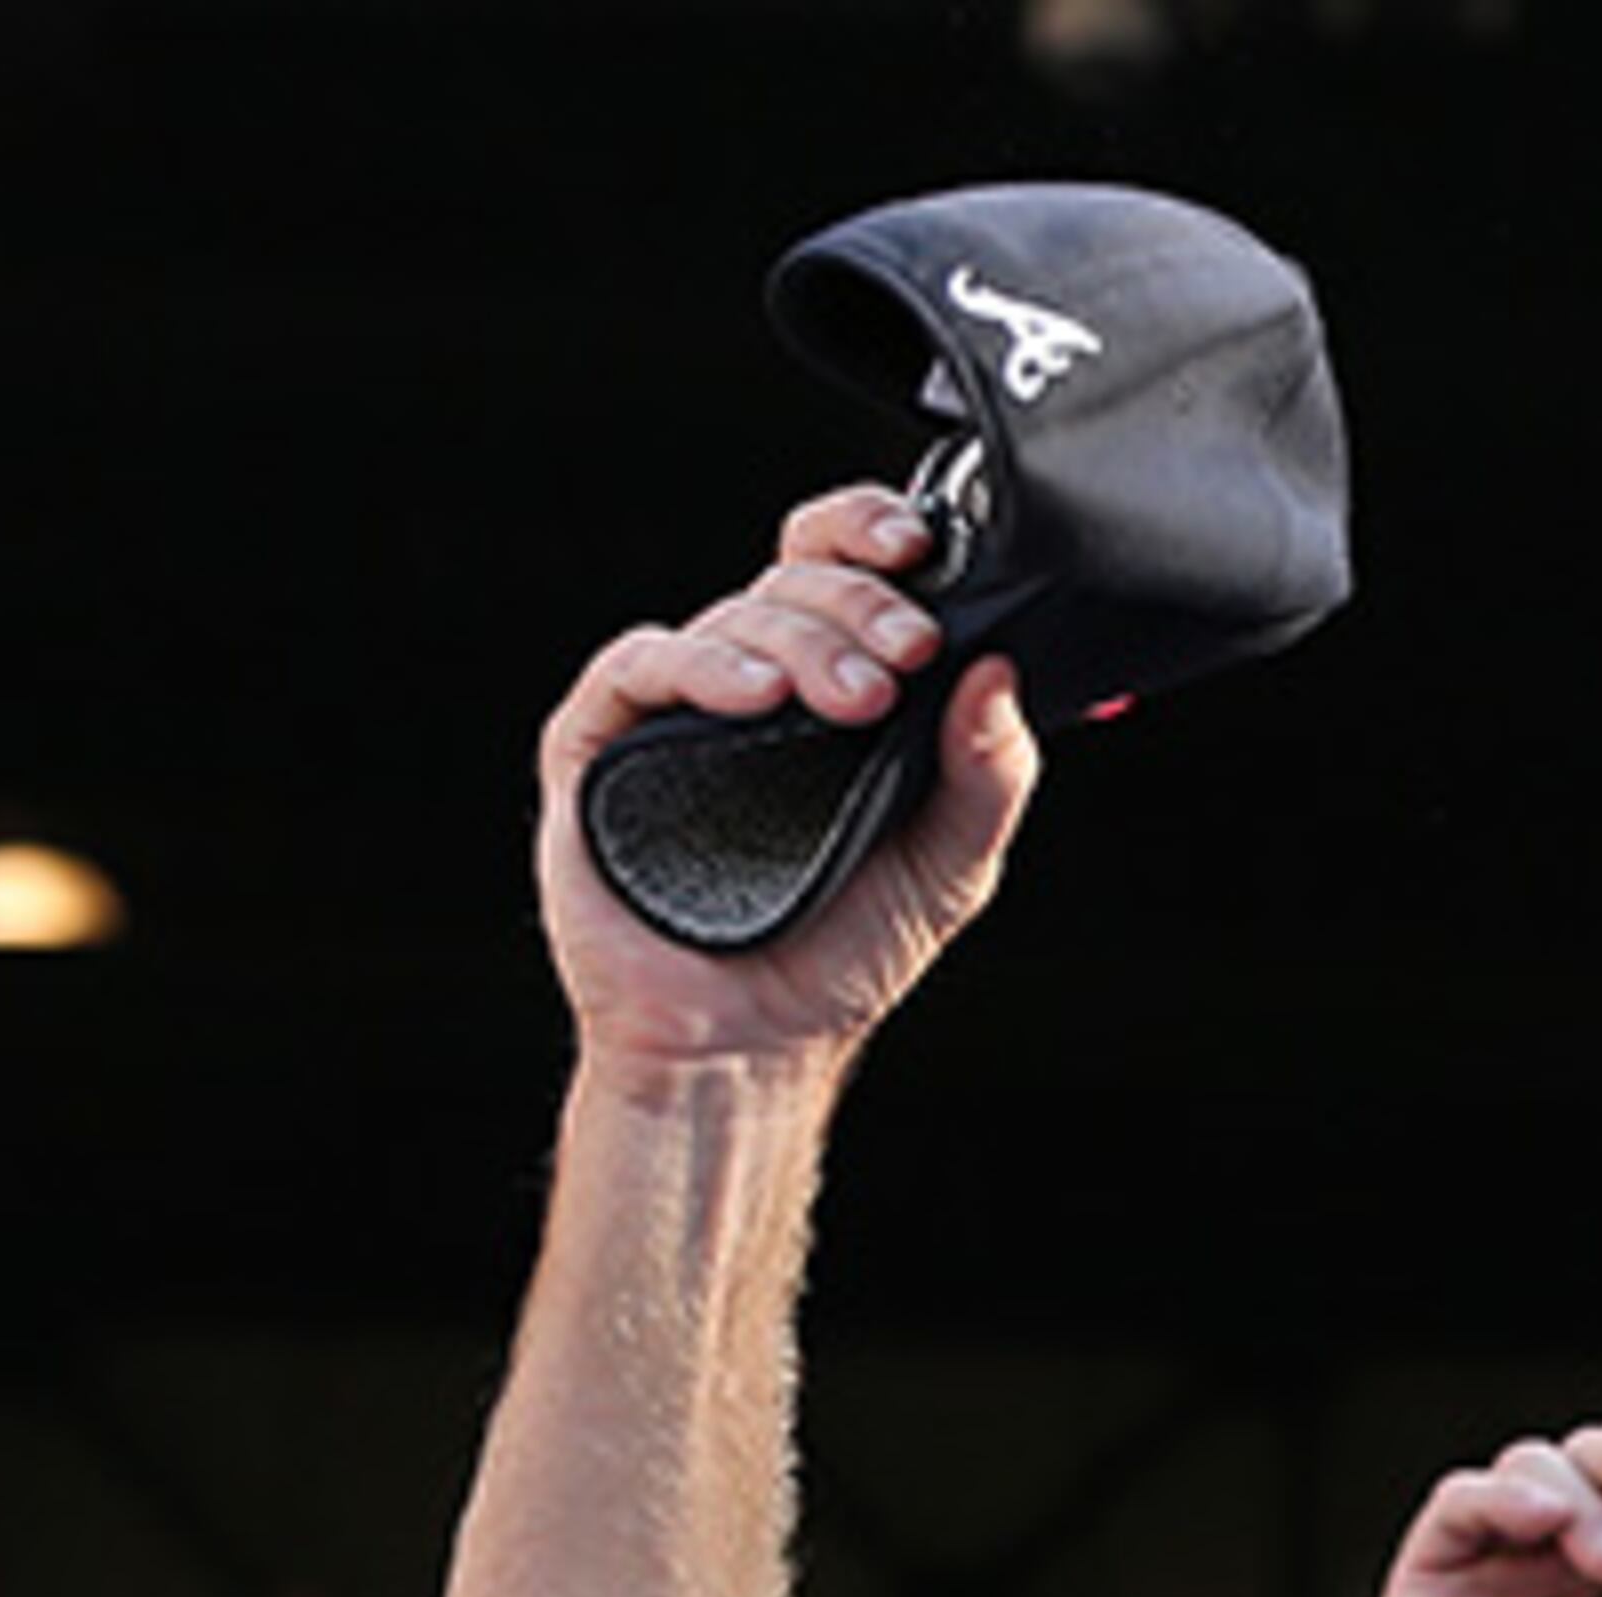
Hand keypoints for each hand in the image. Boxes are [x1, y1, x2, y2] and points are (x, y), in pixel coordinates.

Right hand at [532, 485, 1040, 1087]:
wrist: (747, 1053)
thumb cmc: (834, 962)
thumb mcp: (947, 870)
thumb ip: (987, 777)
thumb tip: (1000, 676)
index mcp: (822, 691)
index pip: (839, 571)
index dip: (872, 538)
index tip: (925, 553)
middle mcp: (745, 687)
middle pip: (793, 583)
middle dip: (858, 605)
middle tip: (904, 657)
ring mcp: (672, 715)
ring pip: (730, 618)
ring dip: (799, 639)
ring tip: (849, 698)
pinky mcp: (602, 750)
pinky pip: (641, 669)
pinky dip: (700, 668)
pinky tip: (754, 697)